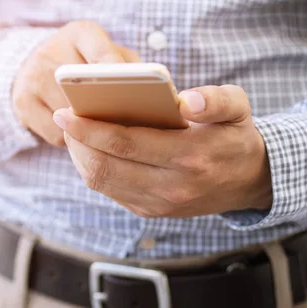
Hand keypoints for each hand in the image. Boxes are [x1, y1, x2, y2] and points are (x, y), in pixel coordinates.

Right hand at [12, 21, 139, 145]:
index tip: (134, 87)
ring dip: (91, 129)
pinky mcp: (22, 104)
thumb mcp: (105, 53)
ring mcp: (32, 78)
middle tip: (130, 123)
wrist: (31, 66)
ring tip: (109, 132)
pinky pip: (57, 134)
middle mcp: (49, 52)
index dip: (118, 72)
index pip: (101, 51)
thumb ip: (127, 65)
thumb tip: (150, 94)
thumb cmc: (82, 62)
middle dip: (107, 108)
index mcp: (79, 34)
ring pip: (70, 116)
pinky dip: (73, 140)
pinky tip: (82, 135)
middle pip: (83, 89)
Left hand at [53, 85, 272, 217]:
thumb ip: (215, 100)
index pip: (126, 142)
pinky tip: (88, 148)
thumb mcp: (238, 108)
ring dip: (79, 156)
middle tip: (62, 117)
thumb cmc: (234, 136)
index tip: (66, 112)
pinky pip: (109, 190)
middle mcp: (172, 186)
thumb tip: (185, 101)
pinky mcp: (150, 211)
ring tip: (72, 131)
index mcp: (190, 156)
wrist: (249, 181)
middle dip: (76, 141)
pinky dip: (92, 169)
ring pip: (102, 182)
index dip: (90, 128)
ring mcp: (159, 204)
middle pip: (106, 166)